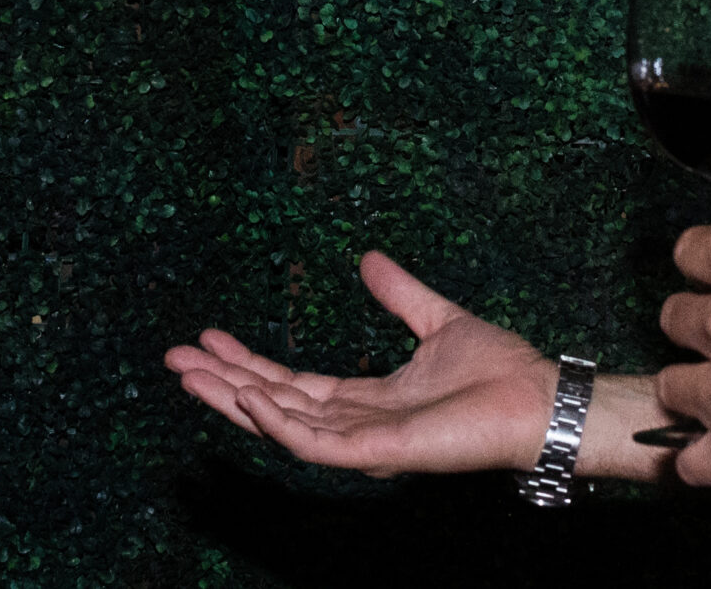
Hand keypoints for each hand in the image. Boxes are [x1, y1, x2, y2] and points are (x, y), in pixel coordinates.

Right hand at [165, 251, 557, 475]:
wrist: (537, 397)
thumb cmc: (499, 372)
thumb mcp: (438, 320)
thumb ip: (400, 294)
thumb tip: (368, 258)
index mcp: (367, 398)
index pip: (292, 383)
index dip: (249, 362)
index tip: (209, 336)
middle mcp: (357, 424)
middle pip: (274, 404)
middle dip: (222, 383)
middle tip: (173, 358)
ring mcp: (365, 443)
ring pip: (283, 425)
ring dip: (234, 401)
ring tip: (191, 376)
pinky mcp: (380, 453)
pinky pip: (317, 444)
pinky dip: (280, 423)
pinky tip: (250, 397)